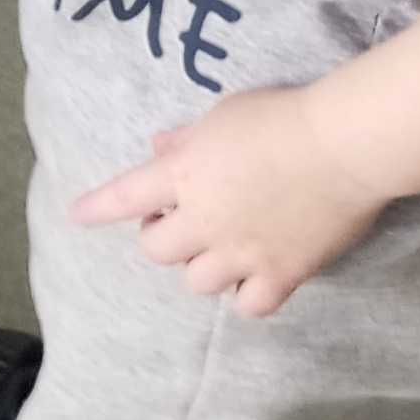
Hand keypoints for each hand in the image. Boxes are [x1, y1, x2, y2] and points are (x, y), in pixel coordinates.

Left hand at [72, 86, 385, 314]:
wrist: (344, 145)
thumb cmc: (282, 117)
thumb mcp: (224, 115)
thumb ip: (187, 139)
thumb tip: (160, 150)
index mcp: (183, 174)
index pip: (124, 196)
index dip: (97, 208)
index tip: (75, 216)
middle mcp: (205, 220)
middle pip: (157, 250)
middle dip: (163, 236)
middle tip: (183, 221)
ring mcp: (242, 252)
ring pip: (198, 283)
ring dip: (204, 266)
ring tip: (224, 248)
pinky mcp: (283, 273)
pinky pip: (250, 305)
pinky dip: (247, 295)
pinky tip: (256, 277)